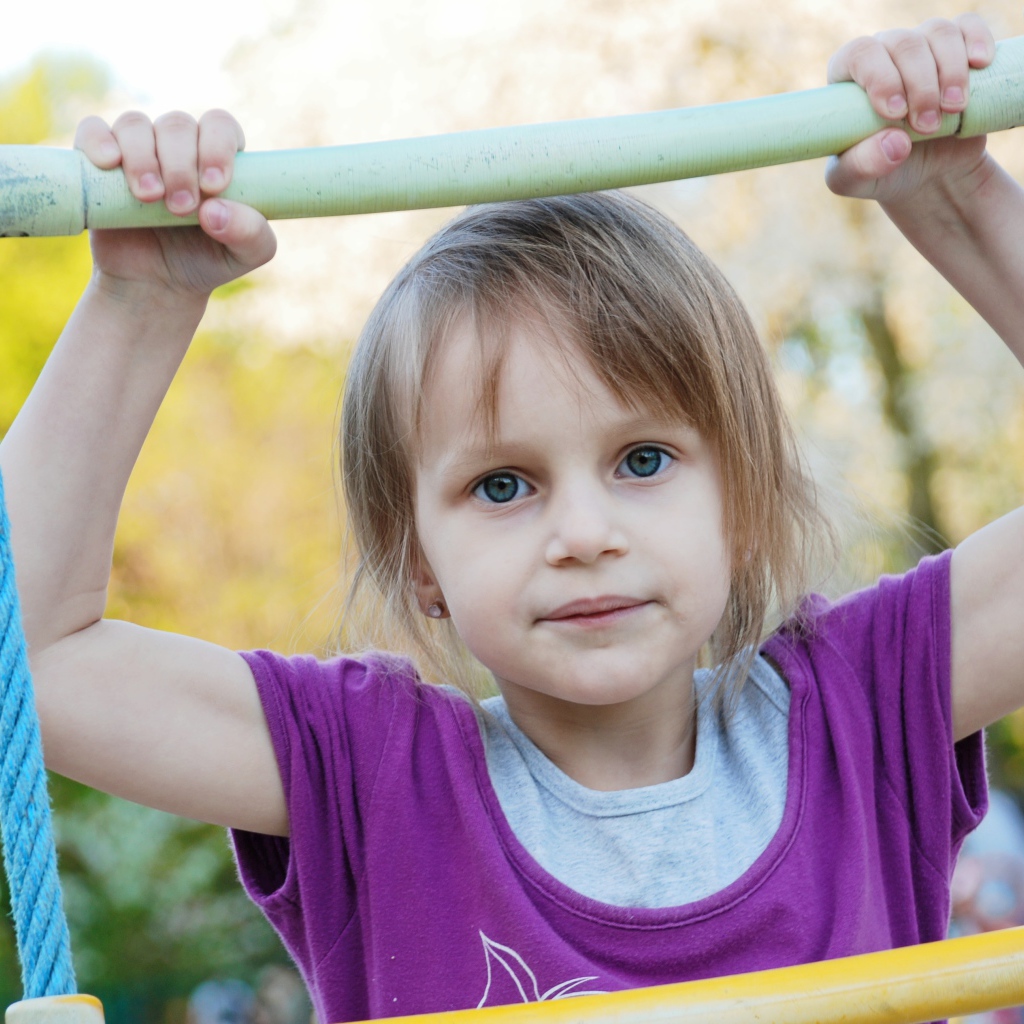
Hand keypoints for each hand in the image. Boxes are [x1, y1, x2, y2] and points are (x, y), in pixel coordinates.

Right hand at [75, 110, 276, 302]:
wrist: (156, 285)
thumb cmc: (205, 261)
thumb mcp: (243, 255)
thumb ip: (250, 233)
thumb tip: (216, 210)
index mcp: (217, 156)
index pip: (220, 126)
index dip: (217, 147)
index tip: (213, 186)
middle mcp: (178, 146)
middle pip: (177, 125)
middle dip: (180, 165)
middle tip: (181, 207)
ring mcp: (138, 150)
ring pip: (136, 125)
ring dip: (143, 158)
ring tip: (150, 198)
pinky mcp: (100, 163)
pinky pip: (93, 131)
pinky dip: (98, 140)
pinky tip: (109, 163)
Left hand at [824, 15, 995, 205]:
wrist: (927, 176)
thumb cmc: (883, 173)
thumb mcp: (858, 182)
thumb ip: (861, 167)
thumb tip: (894, 143)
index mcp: (849, 79)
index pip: (859, 55)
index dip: (880, 78)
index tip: (896, 113)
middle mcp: (883, 55)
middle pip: (903, 44)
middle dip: (920, 85)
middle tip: (927, 126)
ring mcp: (921, 48)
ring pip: (938, 34)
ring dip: (950, 71)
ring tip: (954, 109)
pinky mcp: (957, 50)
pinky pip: (968, 26)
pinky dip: (977, 41)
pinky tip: (980, 65)